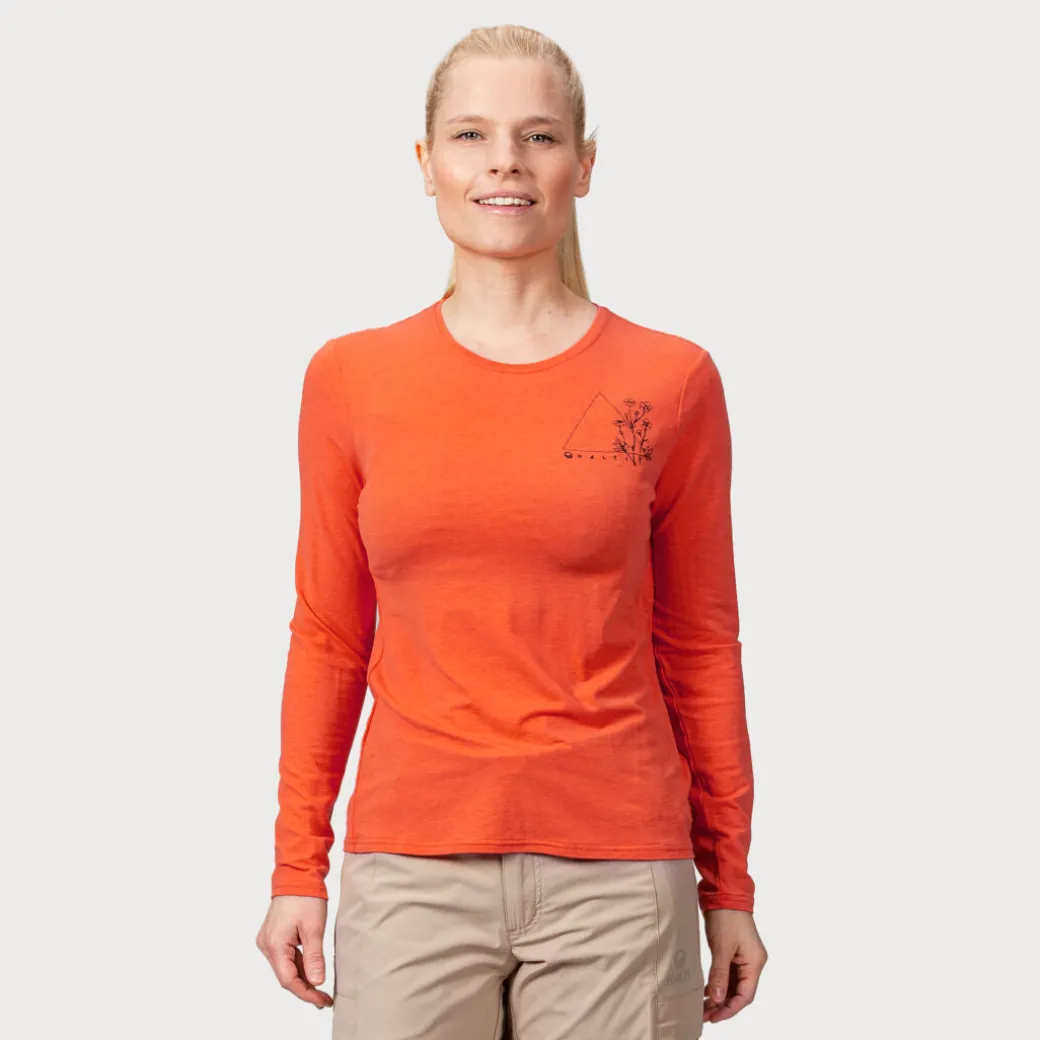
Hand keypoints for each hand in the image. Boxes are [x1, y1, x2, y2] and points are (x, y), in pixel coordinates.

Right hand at [256, 895, 333, 1008]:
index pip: (288, 980)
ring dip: (302, 978)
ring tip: (321, 990)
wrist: (297, 875)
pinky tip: (312, 971)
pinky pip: (286, 957)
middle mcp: (267, 945)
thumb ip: (314, 956)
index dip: (306, 993)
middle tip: (324, 1000)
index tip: (322, 1001)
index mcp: (275, 944)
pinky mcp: (273, 936)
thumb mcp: (314, 927)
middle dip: (305, 989)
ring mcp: (268, 941)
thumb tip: (317, 982)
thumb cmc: (305, 897)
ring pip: (286, 968)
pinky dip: (299, 965)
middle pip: (285, 976)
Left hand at [702, 909, 766, 1023]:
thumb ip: (720, 975)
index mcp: (755, 962)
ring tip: (703, 1008)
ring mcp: (744, 956)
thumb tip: (717, 1000)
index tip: (715, 1017)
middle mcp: (752, 962)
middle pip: (740, 992)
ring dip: (719, 996)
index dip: (730, 1009)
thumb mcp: (721, 947)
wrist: (724, 892)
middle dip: (723, 1005)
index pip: (745, 995)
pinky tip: (706, 992)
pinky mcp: (734, 951)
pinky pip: (728, 974)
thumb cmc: (726, 916)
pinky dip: (718, 983)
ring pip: (733, 984)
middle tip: (705, 1016)